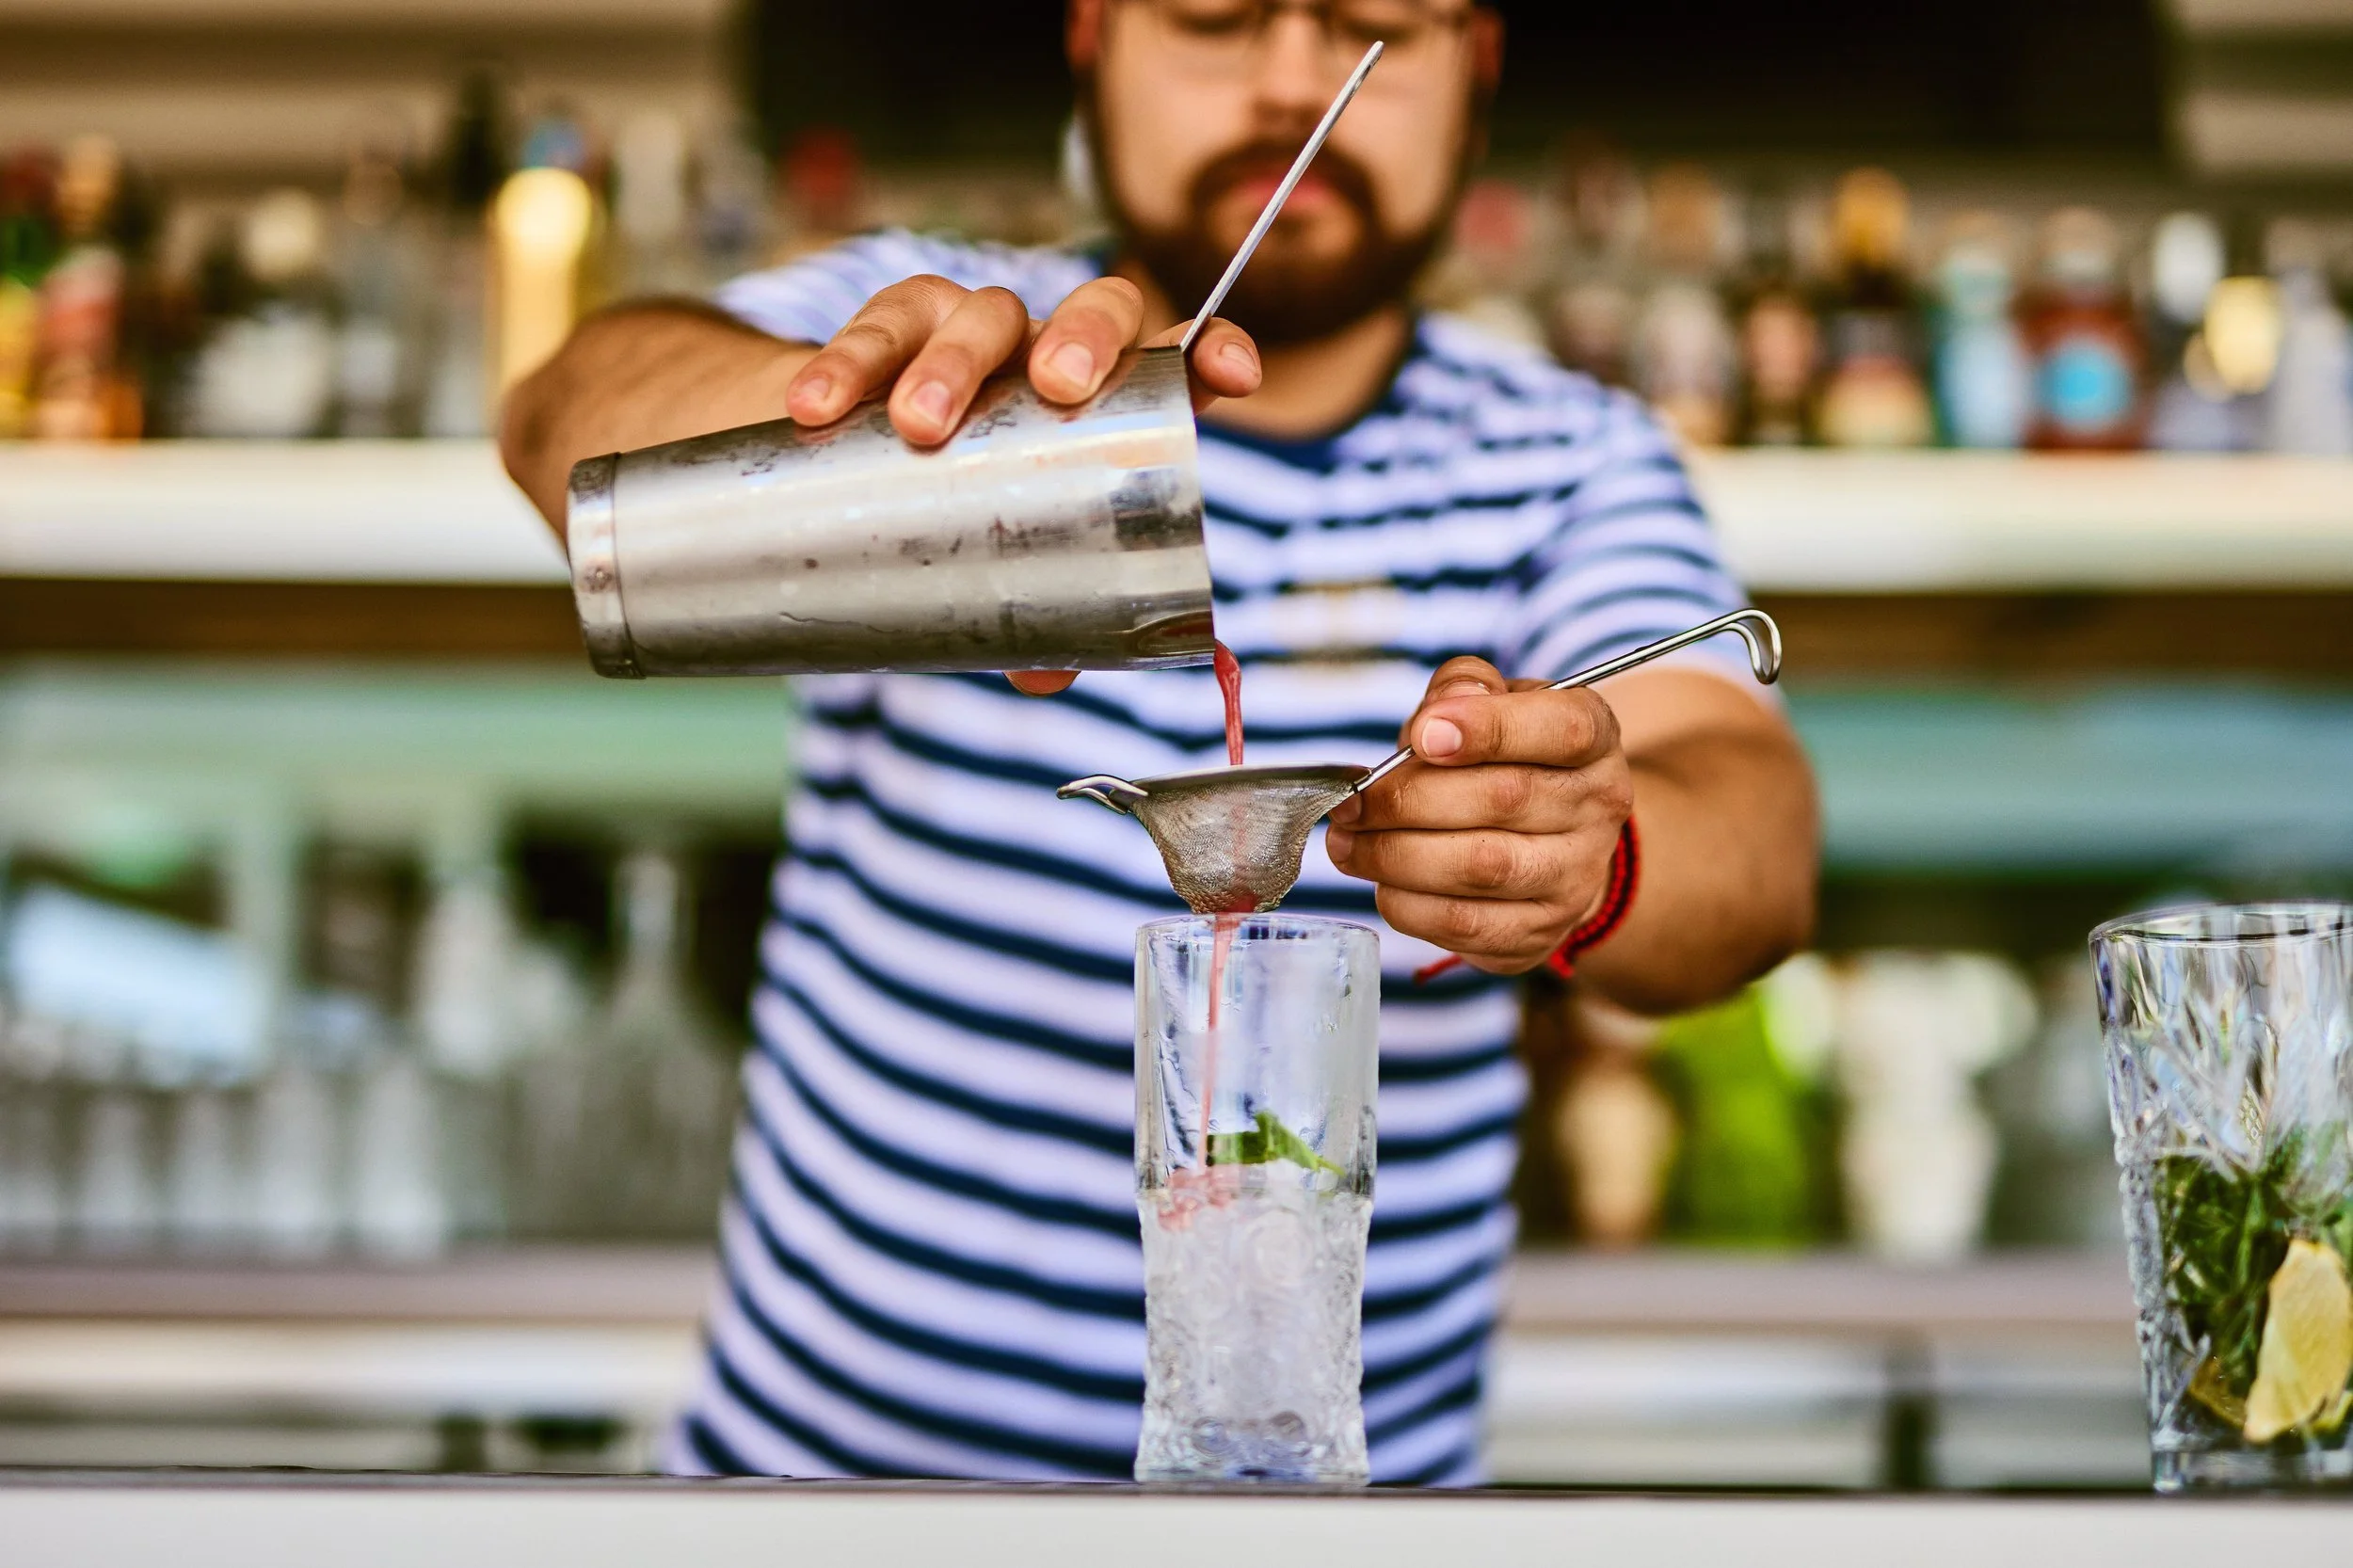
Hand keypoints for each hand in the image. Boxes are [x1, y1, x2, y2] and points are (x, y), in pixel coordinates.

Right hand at [782, 274, 1260, 695]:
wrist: (854, 459)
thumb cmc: (969, 513)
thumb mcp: (1011, 564)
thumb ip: (1039, 620)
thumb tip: (1048, 674)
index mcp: (1110, 402)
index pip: (1177, 360)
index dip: (1213, 351)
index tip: (1231, 374)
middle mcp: (1054, 350)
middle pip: (1095, 309)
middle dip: (1084, 337)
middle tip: (1058, 385)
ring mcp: (978, 327)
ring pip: (983, 313)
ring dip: (952, 362)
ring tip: (918, 423)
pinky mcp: (897, 323)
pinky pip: (879, 327)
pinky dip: (847, 364)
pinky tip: (815, 408)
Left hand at [1323, 658, 1635, 974]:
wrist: (1551, 842)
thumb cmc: (1508, 759)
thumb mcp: (1494, 703)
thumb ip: (1463, 689)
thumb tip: (1432, 721)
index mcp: (1595, 739)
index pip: (1562, 729)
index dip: (1489, 728)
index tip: (1421, 735)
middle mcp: (1597, 809)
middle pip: (1505, 800)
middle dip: (1408, 800)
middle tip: (1351, 802)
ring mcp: (1574, 878)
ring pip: (1481, 868)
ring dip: (1395, 855)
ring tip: (1348, 842)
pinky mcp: (1539, 932)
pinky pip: (1466, 924)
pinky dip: (1408, 903)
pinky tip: (1381, 882)